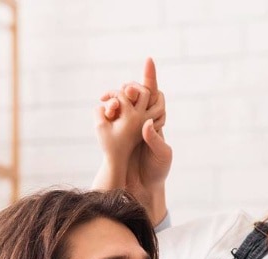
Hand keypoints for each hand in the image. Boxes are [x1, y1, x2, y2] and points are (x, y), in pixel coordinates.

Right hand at [97, 58, 171, 221]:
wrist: (141, 189)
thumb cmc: (157, 172)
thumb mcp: (162, 157)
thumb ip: (156, 141)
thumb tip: (147, 124)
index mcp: (155, 121)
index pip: (154, 95)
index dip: (150, 77)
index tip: (149, 60)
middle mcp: (140, 119)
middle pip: (135, 93)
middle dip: (130, 87)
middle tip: (126, 89)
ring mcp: (126, 125)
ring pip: (120, 102)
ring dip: (116, 97)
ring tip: (111, 101)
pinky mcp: (114, 133)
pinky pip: (109, 116)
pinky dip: (106, 111)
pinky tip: (104, 111)